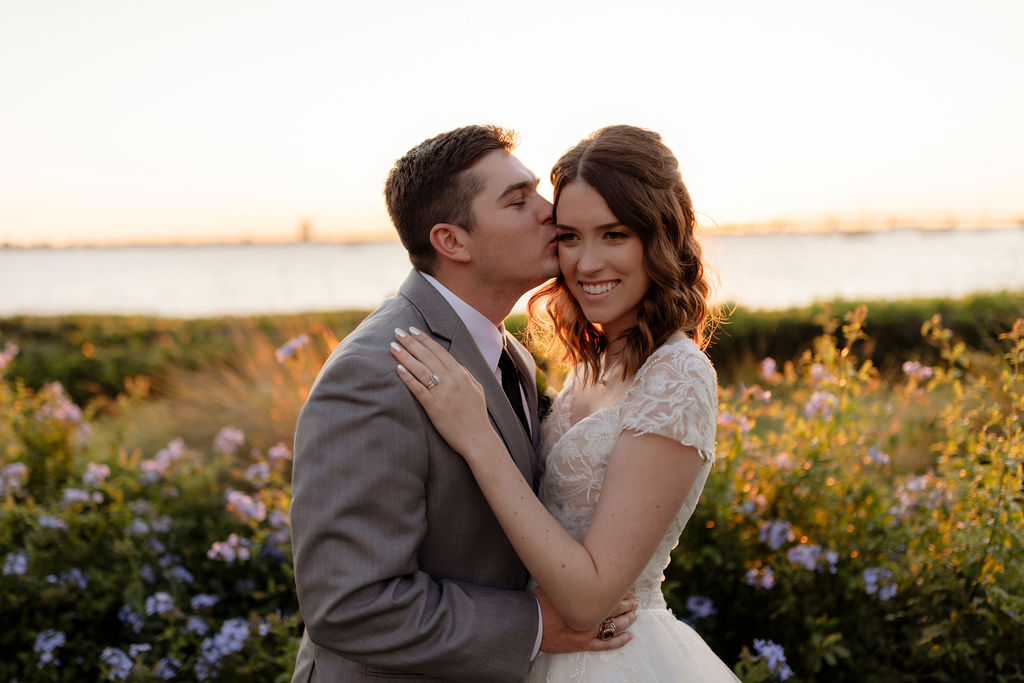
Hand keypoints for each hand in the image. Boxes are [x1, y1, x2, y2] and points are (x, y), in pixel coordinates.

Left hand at [390, 327, 496, 457]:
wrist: (478, 438)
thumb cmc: (476, 415)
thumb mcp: (476, 388)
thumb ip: (465, 374)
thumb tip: (453, 364)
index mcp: (461, 374)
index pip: (439, 351)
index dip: (425, 339)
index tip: (413, 330)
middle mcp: (452, 380)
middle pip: (427, 356)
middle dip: (411, 342)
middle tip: (397, 331)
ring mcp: (443, 393)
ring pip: (421, 369)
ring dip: (405, 356)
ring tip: (393, 346)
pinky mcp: (434, 407)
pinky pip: (418, 389)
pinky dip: (408, 377)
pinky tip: (397, 369)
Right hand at [534, 586, 637, 652]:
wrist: (529, 625)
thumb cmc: (539, 604)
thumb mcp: (556, 584)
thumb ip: (570, 580)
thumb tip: (576, 566)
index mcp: (584, 599)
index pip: (610, 592)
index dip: (621, 589)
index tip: (627, 586)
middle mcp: (589, 615)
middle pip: (616, 608)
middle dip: (627, 603)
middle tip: (634, 599)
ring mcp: (588, 631)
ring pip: (615, 625)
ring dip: (627, 619)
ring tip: (635, 614)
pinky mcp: (583, 644)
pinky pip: (606, 645)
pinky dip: (620, 641)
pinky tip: (629, 637)